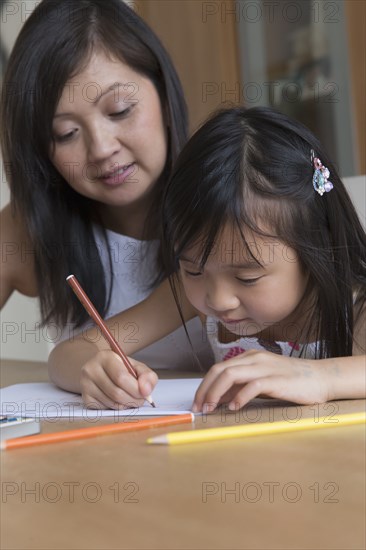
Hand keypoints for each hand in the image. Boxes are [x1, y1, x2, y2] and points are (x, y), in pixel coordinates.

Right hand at [79, 351, 157, 408]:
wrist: (101, 370)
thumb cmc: (121, 368)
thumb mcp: (136, 367)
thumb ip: (147, 376)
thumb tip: (146, 391)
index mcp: (105, 357)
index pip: (121, 377)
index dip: (136, 389)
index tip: (144, 393)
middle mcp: (91, 369)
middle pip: (116, 393)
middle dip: (133, 400)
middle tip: (140, 399)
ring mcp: (85, 385)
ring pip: (112, 403)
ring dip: (126, 405)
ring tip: (130, 398)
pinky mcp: (85, 398)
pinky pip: (105, 409)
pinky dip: (116, 408)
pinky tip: (118, 400)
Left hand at [192, 350, 330, 412]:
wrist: (321, 378)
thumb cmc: (291, 382)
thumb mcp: (261, 381)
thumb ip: (241, 386)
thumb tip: (219, 397)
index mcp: (249, 358)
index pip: (218, 368)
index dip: (204, 385)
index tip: (198, 402)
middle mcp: (254, 359)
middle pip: (219, 370)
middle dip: (205, 389)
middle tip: (199, 407)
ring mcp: (265, 368)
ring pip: (230, 375)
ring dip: (216, 392)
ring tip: (211, 408)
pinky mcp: (276, 380)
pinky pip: (252, 386)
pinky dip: (239, 397)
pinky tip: (234, 407)